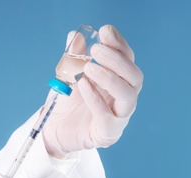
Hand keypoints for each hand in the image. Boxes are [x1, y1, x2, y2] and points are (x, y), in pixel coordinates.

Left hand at [43, 24, 143, 157]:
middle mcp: (123, 97)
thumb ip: (74, 57)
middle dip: (117, 60)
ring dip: (110, 78)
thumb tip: (75, 35)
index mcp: (119, 81)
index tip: (105, 31)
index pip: (127, 60)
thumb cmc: (67, 103)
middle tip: (96, 50)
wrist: (55, 130)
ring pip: (128, 95)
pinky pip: (107, 116)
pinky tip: (83, 85)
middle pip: (135, 76)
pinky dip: (95, 99)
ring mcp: (119, 116)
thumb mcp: (68, 75)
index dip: (119, 45)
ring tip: (88, 68)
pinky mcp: (108, 133)